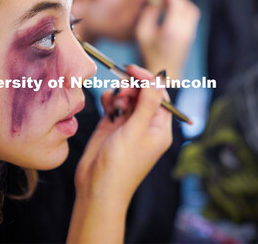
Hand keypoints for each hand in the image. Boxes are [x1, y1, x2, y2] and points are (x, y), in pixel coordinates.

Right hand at [75, 64, 172, 204]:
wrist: (97, 187)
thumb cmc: (121, 165)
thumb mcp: (136, 131)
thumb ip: (147, 103)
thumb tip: (157, 79)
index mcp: (160, 128)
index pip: (160, 95)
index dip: (148, 80)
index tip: (132, 70)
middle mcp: (145, 125)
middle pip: (143, 94)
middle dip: (132, 88)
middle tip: (122, 96)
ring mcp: (127, 125)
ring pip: (127, 97)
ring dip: (119, 95)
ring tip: (113, 108)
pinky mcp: (111, 126)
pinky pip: (113, 105)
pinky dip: (109, 101)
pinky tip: (105, 105)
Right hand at [136, 0, 199, 78]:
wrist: (163, 74)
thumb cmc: (149, 55)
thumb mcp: (142, 33)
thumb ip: (148, 13)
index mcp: (172, 28)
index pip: (175, 0)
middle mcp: (185, 29)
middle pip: (184, 2)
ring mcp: (190, 32)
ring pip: (190, 8)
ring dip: (178, 1)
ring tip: (165, 1)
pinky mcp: (191, 35)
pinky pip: (191, 15)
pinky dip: (182, 8)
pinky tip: (170, 11)